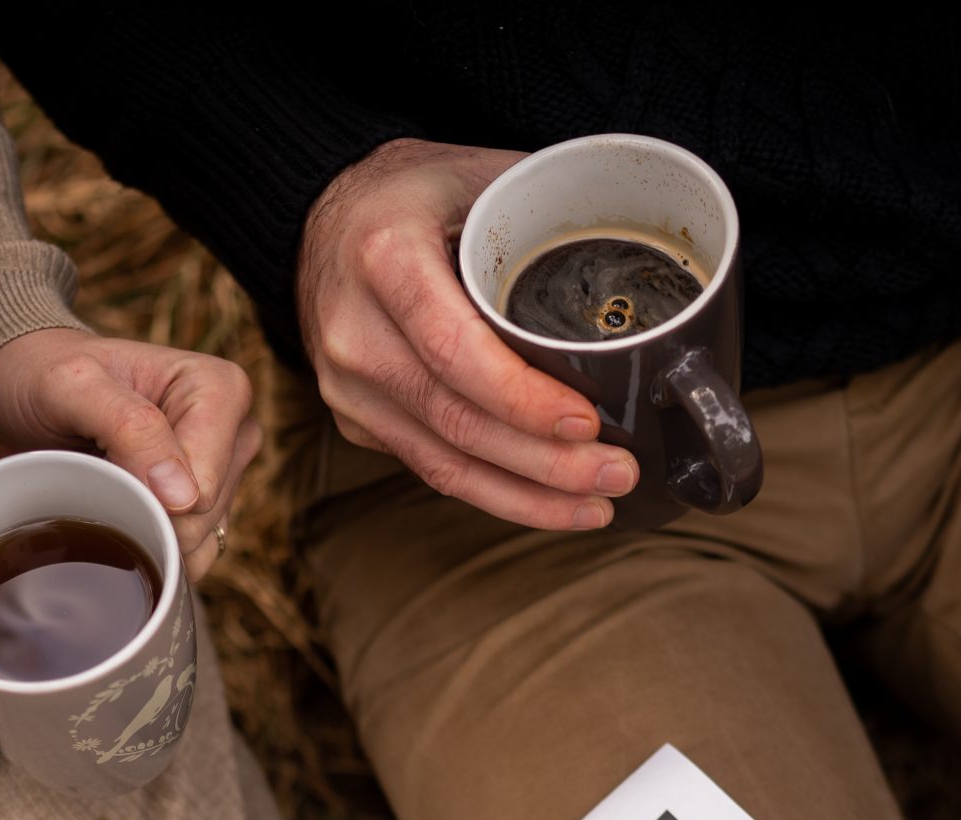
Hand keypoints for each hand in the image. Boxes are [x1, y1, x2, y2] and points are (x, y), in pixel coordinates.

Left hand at [0, 327, 260, 578]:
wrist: (16, 391)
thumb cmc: (41, 375)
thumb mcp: (71, 386)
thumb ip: (130, 428)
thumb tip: (186, 499)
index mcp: (220, 390)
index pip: (205, 486)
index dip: (148, 496)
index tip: (100, 464)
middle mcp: (233, 431)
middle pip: (204, 518)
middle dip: (146, 515)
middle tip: (96, 477)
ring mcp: (220, 472)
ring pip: (200, 543)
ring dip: (145, 533)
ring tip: (104, 491)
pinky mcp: (201, 505)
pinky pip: (190, 555)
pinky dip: (148, 547)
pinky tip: (116, 514)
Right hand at [297, 138, 639, 528]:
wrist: (323, 219)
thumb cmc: (411, 196)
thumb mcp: (474, 174)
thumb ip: (542, 215)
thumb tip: (638, 251)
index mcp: (385, 260)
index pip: (455, 351)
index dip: (523, 399)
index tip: (587, 421)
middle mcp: (355, 332)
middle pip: (456, 421)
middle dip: (545, 463)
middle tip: (617, 474)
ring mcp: (348, 386)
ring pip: (444, 463)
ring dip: (527, 496)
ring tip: (597, 505)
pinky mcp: (356, 419)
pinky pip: (431, 468)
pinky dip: (495, 493)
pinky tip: (547, 502)